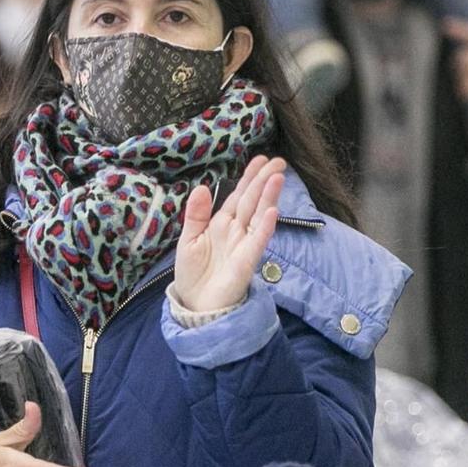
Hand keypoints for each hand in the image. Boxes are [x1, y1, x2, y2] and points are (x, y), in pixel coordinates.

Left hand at [174, 154, 283, 312]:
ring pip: (258, 216)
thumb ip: (195, 215)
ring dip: (268, 197)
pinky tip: (272, 212)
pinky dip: (265, 227)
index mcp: (221, 223)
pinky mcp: (246, 262)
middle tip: (278, 161)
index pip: (238, 196)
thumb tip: (201, 187)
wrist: (196, 306)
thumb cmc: (193, 275)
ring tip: (278, 177)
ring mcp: (244, 245)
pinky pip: (257, 241)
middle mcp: (236, 231)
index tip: (260, 160)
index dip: (249, 178)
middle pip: (252, 201)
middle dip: (264, 181)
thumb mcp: (188, 241)